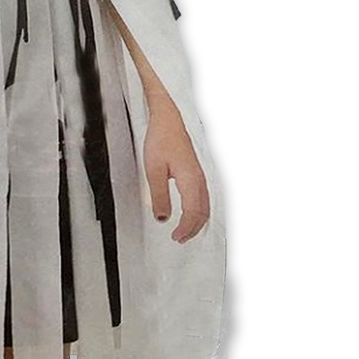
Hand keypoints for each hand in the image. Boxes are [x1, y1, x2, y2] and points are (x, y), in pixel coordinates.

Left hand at [142, 106, 210, 243]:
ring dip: (197, 221)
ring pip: (205, 205)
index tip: (176, 237)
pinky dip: (199, 210)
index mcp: (190, 180)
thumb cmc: (161, 139)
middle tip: (179, 239)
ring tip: (184, 231)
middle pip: (203, 212)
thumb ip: (159, 195)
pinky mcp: (196, 172)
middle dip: (193, 229)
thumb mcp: (154, 170)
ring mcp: (200, 176)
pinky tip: (190, 212)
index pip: (193, 212)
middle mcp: (199, 179)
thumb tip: (162, 218)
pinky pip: (203, 197)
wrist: (168, 119)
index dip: (186, 229)